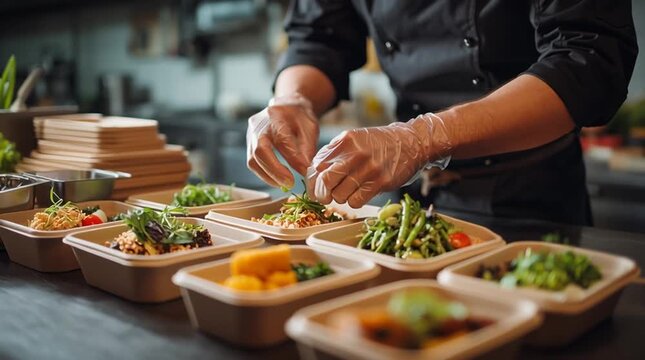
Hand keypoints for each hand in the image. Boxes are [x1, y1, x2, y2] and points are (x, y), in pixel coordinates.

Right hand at [246, 93, 319, 188]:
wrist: (284, 105)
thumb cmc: (299, 117)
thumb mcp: (309, 127)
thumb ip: (307, 147)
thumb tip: (304, 170)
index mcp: (276, 116)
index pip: (282, 140)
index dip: (292, 158)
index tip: (303, 171)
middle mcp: (258, 125)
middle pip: (260, 151)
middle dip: (275, 171)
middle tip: (290, 183)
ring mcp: (250, 135)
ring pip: (252, 160)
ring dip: (268, 176)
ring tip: (284, 184)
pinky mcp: (249, 144)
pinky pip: (252, 163)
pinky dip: (264, 174)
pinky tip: (277, 179)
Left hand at [307, 113, 451, 207]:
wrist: (412, 142)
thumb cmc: (380, 144)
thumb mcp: (355, 139)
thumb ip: (334, 153)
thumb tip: (314, 174)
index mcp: (345, 140)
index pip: (316, 165)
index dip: (312, 181)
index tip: (315, 188)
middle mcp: (355, 153)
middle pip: (325, 181)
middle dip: (322, 194)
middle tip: (326, 197)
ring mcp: (369, 168)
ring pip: (340, 195)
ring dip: (341, 198)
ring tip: (350, 191)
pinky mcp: (381, 181)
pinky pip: (356, 201)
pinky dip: (354, 201)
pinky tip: (360, 193)